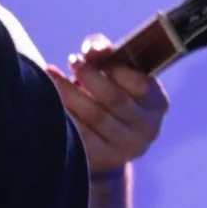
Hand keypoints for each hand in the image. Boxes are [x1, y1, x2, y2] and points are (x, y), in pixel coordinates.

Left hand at [48, 35, 169, 173]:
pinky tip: (50, 100)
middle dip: (89, 76)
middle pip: (114, 98)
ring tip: (52, 76)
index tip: (92, 56)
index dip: (114, 68)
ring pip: (93, 115)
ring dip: (69, 92)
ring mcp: (126, 147)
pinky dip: (63, 113)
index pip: (140, 84)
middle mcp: (147, 128)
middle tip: (73, 61)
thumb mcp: (112, 72)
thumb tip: (94, 49)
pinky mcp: (102, 158)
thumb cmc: (107, 95)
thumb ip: (104, 54)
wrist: (102, 142)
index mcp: (156, 104)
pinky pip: (79, 133)